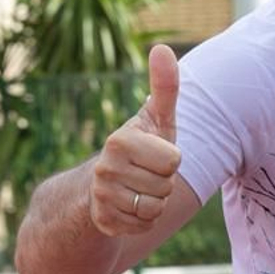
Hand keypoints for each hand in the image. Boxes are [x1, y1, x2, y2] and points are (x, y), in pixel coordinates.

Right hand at [90, 44, 181, 236]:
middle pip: (166, 185)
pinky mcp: (103, 222)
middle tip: (146, 173)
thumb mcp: (156, 118)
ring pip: (156, 208)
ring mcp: (101, 197)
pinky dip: (143, 220)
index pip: (173, 160)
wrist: (104, 186)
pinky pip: (144, 225)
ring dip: (155, 202)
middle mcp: (104, 168)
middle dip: (163, 182)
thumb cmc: (141, 146)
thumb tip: (162, 48)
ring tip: (138, 189)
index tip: (154, 153)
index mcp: (120, 140)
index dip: (171, 160)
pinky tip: (129, 207)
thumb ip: (164, 86)